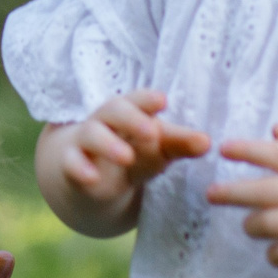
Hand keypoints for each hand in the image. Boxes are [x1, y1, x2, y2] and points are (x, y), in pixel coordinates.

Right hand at [50, 89, 211, 205]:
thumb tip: (207, 142)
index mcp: (129, 113)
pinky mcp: (70, 164)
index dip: (147, 100)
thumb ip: (179, 144)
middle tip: (151, 132)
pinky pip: (72, 163)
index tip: (163, 101)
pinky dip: (80, 169)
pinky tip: (92, 178)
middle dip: (131, 119)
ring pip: (91, 134)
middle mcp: (105, 121)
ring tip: (127, 157)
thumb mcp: (156, 150)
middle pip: (113, 110)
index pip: (137, 100)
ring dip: (108, 144)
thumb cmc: (130, 153)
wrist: (88, 177)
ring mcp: (85, 142)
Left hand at [207, 125, 277, 266]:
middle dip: (231, 192)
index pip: (276, 154)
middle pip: (264, 191)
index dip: (247, 150)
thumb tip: (273, 130)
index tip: (224, 149)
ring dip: (252, 224)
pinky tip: (273, 249)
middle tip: (211, 194)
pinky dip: (274, 253)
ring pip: (271, 224)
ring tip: (249, 223)